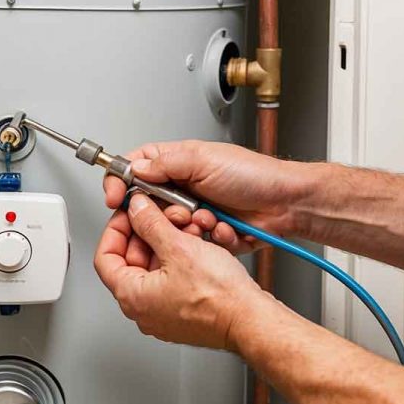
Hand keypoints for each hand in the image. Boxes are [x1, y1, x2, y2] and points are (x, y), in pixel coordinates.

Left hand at [93, 193, 270, 349]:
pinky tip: (196, 248)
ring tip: (185, 231)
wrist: (250, 319)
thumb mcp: (179, 247)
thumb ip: (151, 223)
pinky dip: (180, 261)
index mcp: (132, 297)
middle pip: (131, 262)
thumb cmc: (219, 297)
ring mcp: (163, 315)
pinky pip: (172, 282)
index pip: (105, 257)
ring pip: (155, 270)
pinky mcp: (182, 315)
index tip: (129, 214)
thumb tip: (137, 209)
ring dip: (167, 245)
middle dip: (147, 234)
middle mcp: (143, 311)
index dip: (116, 229)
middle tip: (161, 217)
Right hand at [103, 141, 314, 253]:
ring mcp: (194, 212)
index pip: (136, 169)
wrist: (286, 204)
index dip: (121, 183)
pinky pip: (193, 244)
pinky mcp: (207, 234)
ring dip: (190, 228)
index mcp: (178, 163)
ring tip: (210, 220)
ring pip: (170, 229)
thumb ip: (165, 164)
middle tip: (180, 213)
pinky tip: (224, 229)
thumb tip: (135, 169)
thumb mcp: (204, 160)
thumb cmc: (255, 175)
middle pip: (148, 206)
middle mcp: (183, 187)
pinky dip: (209, 238)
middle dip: (165, 214)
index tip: (116, 199)